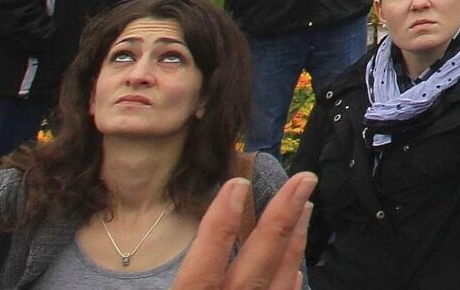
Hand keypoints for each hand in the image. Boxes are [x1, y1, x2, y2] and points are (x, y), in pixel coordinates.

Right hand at [174, 172, 316, 289]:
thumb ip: (171, 286)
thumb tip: (153, 265)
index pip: (200, 272)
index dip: (218, 231)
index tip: (237, 185)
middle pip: (252, 272)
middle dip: (279, 224)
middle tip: (304, 179)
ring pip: (276, 286)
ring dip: (292, 246)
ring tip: (306, 206)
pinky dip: (288, 283)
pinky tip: (295, 267)